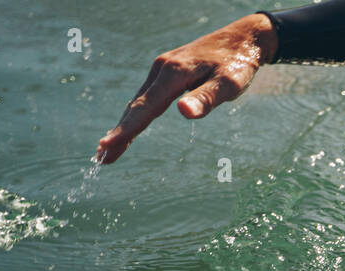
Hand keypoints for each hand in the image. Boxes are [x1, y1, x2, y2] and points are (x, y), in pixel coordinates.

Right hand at [96, 13, 277, 164]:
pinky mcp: (167, 71)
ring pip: (139, 102)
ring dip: (124, 126)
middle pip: (136, 107)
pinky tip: (131, 126)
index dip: (126, 130)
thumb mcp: (229, 84)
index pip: (146, 108)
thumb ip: (206, 99)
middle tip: (101, 158)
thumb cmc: (238, 63)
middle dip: (119, 134)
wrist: (243, 38)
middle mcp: (162, 69)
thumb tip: (184, 113)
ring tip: (110, 149)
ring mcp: (162, 69)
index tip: (106, 147)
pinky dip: (136, 115)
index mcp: (174, 73)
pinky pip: (146, 97)